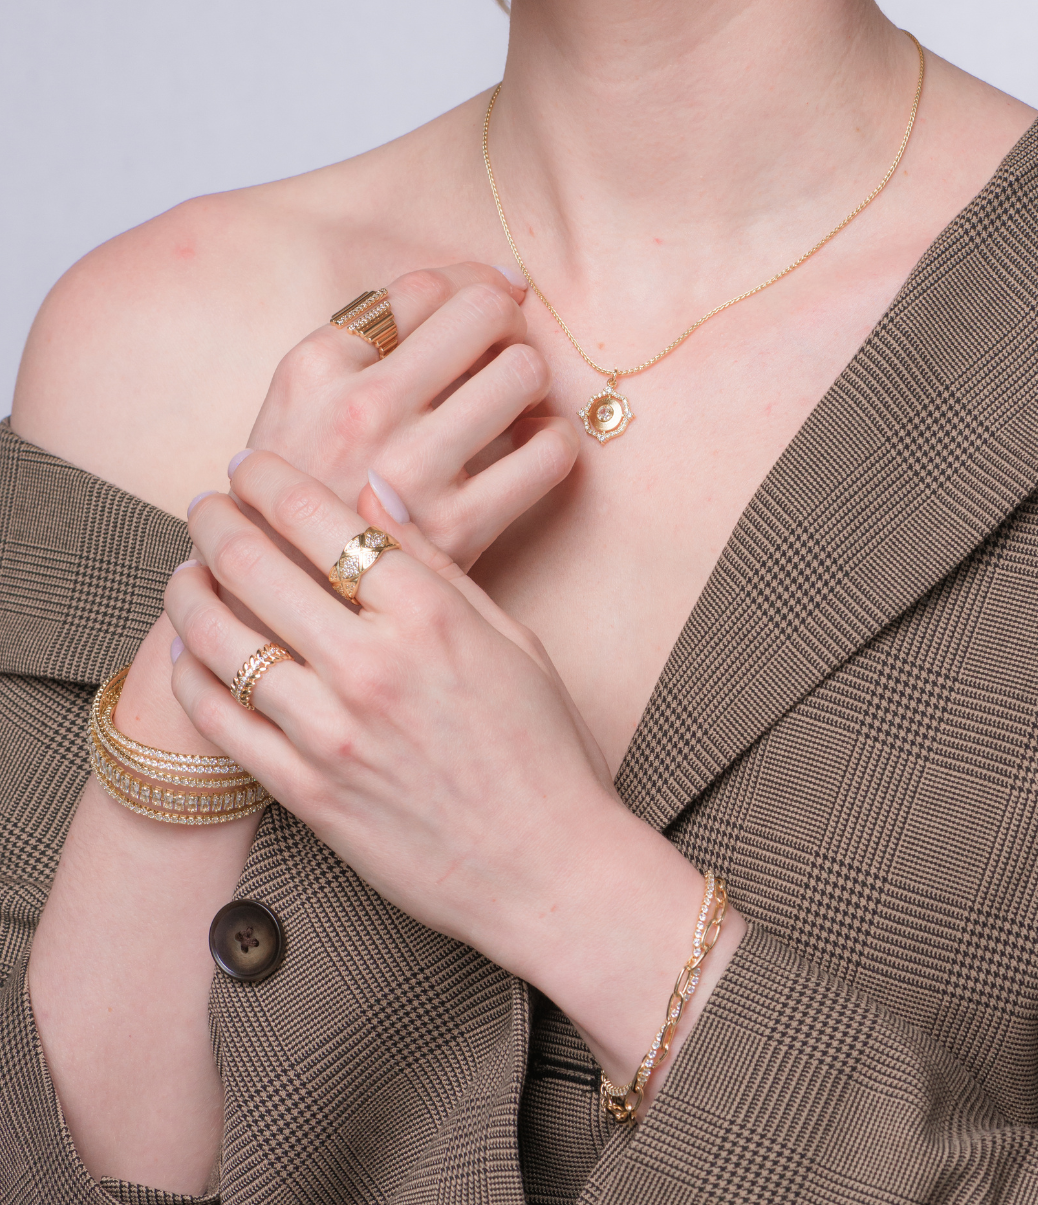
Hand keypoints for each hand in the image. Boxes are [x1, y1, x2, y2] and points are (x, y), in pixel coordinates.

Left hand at [165, 453, 743, 1096]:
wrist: (549, 870)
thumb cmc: (543, 751)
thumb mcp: (511, 638)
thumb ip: (437, 565)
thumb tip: (378, 496)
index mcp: (430, 616)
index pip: (324, 521)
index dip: (272, 484)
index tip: (251, 469)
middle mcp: (373, 666)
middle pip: (258, 567)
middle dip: (217, 524)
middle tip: (205, 509)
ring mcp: (333, 734)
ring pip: (223, 641)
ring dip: (190, 593)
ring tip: (185, 574)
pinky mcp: (307, 793)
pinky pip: (223, 723)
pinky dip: (192, 677)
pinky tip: (190, 652)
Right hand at [244, 264, 578, 568]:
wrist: (280, 598)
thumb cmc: (303, 486)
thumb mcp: (300, 397)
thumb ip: (372, 337)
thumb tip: (494, 281)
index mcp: (315, 367)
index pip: (426, 287)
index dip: (471, 286)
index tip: (484, 308)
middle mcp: (361, 411)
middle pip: (485, 313)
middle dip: (507, 324)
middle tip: (501, 351)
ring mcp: (409, 471)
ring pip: (524, 373)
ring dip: (531, 379)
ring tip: (512, 403)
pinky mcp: (457, 529)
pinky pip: (549, 453)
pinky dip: (553, 443)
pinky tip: (526, 452)